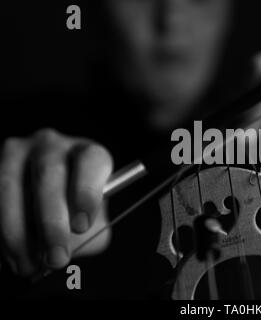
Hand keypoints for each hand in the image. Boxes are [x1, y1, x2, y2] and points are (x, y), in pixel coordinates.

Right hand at [0, 129, 112, 275]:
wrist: (48, 207)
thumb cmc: (76, 213)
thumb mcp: (94, 223)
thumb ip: (90, 235)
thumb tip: (66, 250)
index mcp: (88, 153)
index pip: (91, 161)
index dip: (87, 192)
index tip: (81, 226)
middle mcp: (53, 145)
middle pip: (48, 174)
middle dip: (51, 222)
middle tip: (56, 257)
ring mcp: (18, 152)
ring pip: (10, 185)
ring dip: (18, 230)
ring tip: (29, 264)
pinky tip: (11, 254)